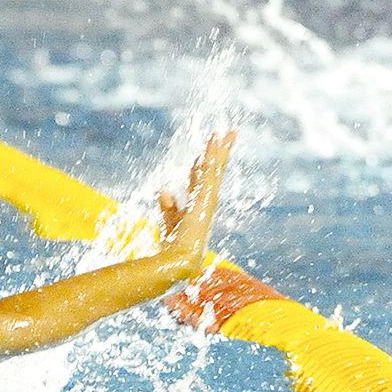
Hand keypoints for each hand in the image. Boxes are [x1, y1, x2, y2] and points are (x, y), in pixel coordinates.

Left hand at [156, 130, 235, 273]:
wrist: (179, 260)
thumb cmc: (174, 247)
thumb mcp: (169, 222)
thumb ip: (168, 207)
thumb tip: (164, 190)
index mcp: (199, 204)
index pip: (201, 179)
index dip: (203, 163)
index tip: (204, 150)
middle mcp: (207, 200)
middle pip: (214, 169)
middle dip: (220, 151)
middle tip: (227, 133)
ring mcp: (208, 199)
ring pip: (214, 168)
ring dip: (218, 149)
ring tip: (224, 132)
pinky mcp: (205, 198)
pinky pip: (209, 173)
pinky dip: (212, 158)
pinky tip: (215, 144)